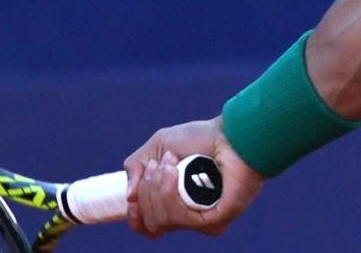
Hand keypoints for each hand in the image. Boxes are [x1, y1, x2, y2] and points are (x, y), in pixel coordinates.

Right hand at [123, 116, 265, 237]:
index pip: (149, 227)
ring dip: (158, 188)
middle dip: (147, 191)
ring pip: (162, 222)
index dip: (135, 216)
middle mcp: (191, 217)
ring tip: (172, 164)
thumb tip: (129, 198)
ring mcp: (204, 222)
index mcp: (178, 204)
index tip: (132, 197)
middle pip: (151, 224)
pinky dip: (170, 193)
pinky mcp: (216, 221)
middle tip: (161, 164)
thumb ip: (136, 168)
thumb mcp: (159, 147)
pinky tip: (175, 173)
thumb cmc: (202, 138)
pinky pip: (180, 218)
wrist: (231, 133)